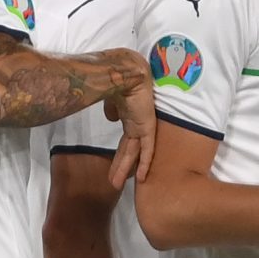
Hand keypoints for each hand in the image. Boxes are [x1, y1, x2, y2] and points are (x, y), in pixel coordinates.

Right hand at [99, 48, 155, 185]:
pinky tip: (141, 178)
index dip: (122, 152)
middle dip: (121, 166)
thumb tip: (111, 118)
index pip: (126, 139)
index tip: (118, 163)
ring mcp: (142, 127)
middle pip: (129, 150)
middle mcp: (137, 124)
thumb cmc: (117, 79)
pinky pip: (147, 150)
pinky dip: (144, 164)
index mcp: (130, 116)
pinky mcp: (147, 128)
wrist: (126, 72)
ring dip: (125, 170)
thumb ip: (113, 109)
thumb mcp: (112, 97)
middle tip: (115, 181)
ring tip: (117, 185)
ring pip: (135, 154)